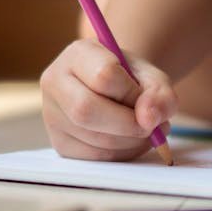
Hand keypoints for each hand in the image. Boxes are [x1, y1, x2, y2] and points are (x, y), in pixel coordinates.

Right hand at [41, 38, 177, 160]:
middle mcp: (55, 82)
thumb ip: (159, 93)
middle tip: (151, 126)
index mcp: (77, 54)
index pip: (104, 75)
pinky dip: (121, 154)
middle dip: (128, 124)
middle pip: (86, 110)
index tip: (144, 97)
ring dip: (130, 142)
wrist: (115, 91)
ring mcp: (52, 115)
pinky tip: (131, 142)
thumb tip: (149, 120)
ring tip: (146, 132)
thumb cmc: (132, 80)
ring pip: (91, 138)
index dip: (132, 93)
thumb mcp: (152, 77)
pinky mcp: (59, 143)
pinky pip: (93, 156)